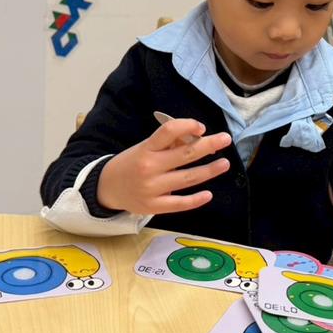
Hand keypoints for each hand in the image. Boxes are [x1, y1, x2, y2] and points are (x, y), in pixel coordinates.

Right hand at [97, 118, 231, 214]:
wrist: (107, 188)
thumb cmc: (132, 163)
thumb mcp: (144, 148)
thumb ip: (168, 144)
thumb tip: (197, 138)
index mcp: (146, 148)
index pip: (168, 131)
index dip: (187, 126)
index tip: (201, 127)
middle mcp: (149, 167)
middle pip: (184, 154)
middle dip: (208, 145)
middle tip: (226, 139)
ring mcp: (152, 188)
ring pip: (187, 178)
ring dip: (209, 171)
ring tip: (224, 163)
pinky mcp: (153, 206)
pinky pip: (179, 204)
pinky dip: (195, 200)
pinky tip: (209, 194)